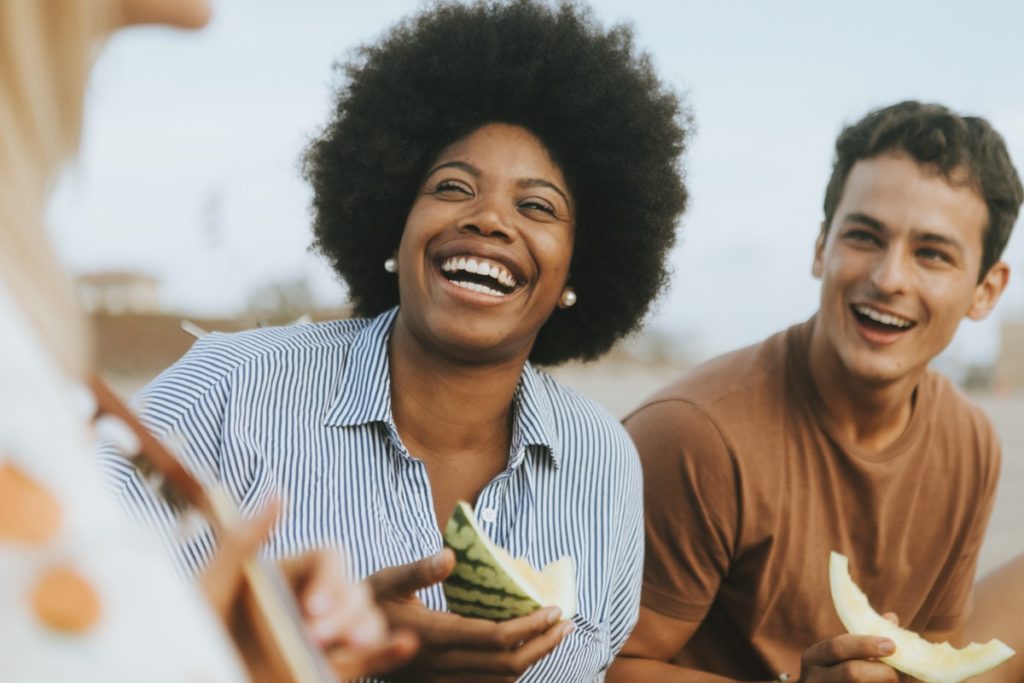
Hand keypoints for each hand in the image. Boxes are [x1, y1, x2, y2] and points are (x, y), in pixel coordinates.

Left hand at [200, 498, 416, 680]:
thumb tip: (277, 494)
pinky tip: (404, 644)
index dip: (331, 577)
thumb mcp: (210, 588)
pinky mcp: (331, 671)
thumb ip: (241, 543)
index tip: (312, 608)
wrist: (190, 673)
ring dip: (368, 628)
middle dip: (345, 610)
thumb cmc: (192, 633)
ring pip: (367, 620)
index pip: (330, 558)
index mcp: (288, 573)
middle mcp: (311, 602)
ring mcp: (324, 638)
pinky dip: (390, 651)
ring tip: (351, 648)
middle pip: (355, 588)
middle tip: (315, 637)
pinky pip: (370, 659)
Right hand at [367, 549, 574, 681]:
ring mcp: (438, 680)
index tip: (553, 609)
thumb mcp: (386, 578)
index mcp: (431, 634)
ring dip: (532, 660)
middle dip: (542, 645)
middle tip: (566, 623)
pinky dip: (511, 672)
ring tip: (554, 635)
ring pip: (498, 681)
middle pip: (505, 665)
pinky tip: (524, 653)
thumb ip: (419, 569)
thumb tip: (451, 555)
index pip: (492, 637)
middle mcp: (438, 664)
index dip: (528, 627)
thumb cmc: (364, 601)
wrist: (337, 641)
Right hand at [798, 634, 897, 682]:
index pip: (837, 646)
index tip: (892, 645)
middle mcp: (813, 679)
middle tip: (900, 674)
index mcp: (815, 657)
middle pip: (850, 673)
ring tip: (900, 680)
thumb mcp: (843, 655)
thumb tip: (891, 618)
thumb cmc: (836, 674)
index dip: (865, 645)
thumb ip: (865, 640)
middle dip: (881, 672)